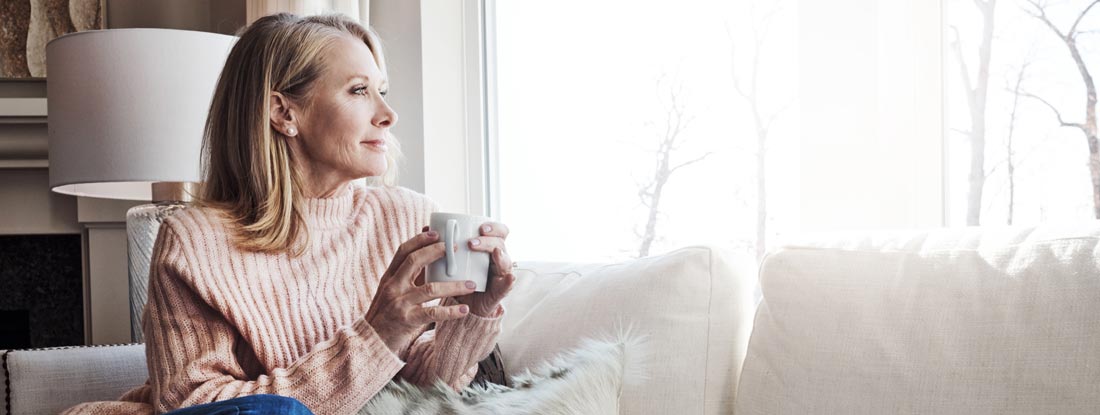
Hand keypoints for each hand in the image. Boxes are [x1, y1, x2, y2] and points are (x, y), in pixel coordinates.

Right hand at [365, 230, 478, 354]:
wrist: (371, 341)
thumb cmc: (387, 314)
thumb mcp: (393, 291)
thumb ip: (408, 275)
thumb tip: (429, 254)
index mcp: (389, 277)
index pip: (403, 251)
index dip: (419, 240)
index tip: (436, 232)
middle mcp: (392, 286)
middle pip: (414, 262)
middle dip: (436, 252)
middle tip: (456, 248)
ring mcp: (399, 303)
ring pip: (430, 289)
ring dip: (454, 285)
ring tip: (472, 284)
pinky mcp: (407, 320)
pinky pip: (432, 313)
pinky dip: (450, 311)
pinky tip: (464, 310)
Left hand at [452, 222, 515, 316]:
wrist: (464, 305)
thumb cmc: (459, 280)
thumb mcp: (452, 261)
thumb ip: (443, 245)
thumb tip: (427, 229)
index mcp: (488, 248)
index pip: (498, 231)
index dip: (493, 227)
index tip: (480, 227)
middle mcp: (498, 258)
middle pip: (501, 243)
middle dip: (489, 240)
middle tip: (472, 242)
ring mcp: (501, 274)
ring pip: (506, 260)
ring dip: (500, 255)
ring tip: (494, 253)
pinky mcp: (500, 290)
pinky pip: (507, 285)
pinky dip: (510, 281)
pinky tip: (510, 277)